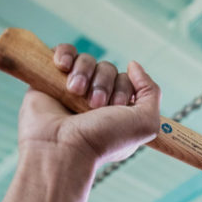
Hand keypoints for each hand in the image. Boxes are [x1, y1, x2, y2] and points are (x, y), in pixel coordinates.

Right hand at [17, 44, 160, 165]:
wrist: (62, 149)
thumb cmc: (102, 141)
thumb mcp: (146, 123)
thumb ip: (151, 92)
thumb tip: (133, 65)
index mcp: (117, 112)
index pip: (127, 81)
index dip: (124, 88)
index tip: (115, 107)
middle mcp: (95, 101)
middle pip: (108, 69)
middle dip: (103, 83)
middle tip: (94, 104)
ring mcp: (72, 91)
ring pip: (87, 60)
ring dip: (84, 73)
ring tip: (75, 91)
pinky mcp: (49, 81)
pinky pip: (63, 52)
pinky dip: (65, 54)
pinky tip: (62, 67)